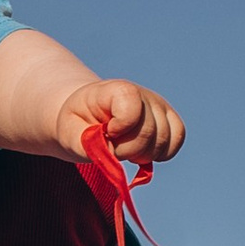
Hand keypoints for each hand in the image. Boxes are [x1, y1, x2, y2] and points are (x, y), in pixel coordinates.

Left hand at [59, 76, 184, 166]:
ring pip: (163, 142)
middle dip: (126, 151)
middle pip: (147, 133)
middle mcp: (144, 95)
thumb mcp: (69, 133)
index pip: (131, 108)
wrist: (87, 116)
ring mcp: (160, 107)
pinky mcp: (170, 120)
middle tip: (111, 145)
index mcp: (116, 90)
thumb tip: (113, 153)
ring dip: (141, 155)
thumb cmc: (77, 124)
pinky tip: (141, 152)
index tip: (105, 131)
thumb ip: (87, 144)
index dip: (119, 128)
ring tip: (123, 147)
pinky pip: (175, 143)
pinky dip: (159, 155)